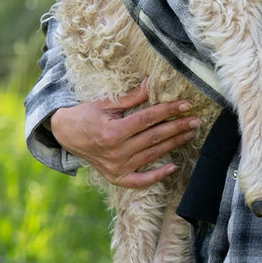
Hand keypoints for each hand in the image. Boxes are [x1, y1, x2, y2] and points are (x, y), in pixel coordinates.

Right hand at [50, 81, 199, 188]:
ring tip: (190, 134)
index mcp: (113, 132)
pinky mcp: (116, 177)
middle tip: (195, 120)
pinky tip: (173, 167)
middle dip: (177, 127)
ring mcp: (117, 167)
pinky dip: (157, 176)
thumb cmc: (86, 115)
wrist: (66, 135)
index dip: (168, 111)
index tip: (185, 104)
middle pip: (154, 137)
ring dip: (173, 144)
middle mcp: (116, 152)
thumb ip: (132, 97)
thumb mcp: (106, 103)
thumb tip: (152, 82)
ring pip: (152, 154)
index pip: (148, 119)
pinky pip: (140, 180)